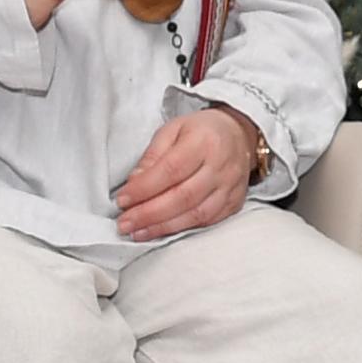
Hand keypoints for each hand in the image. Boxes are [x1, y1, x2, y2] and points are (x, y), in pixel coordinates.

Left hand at [116, 108, 258, 240]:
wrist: (239, 136)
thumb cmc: (201, 132)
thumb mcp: (172, 130)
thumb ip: (152, 156)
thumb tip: (134, 183)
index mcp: (204, 141)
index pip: (171, 170)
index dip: (144, 188)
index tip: (122, 199)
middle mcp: (221, 166)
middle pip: (183, 197)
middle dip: (149, 214)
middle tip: (125, 223)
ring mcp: (231, 187)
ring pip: (196, 214)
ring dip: (163, 227)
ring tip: (138, 232)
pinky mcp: (234, 203)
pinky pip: (207, 222)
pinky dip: (182, 228)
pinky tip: (161, 230)